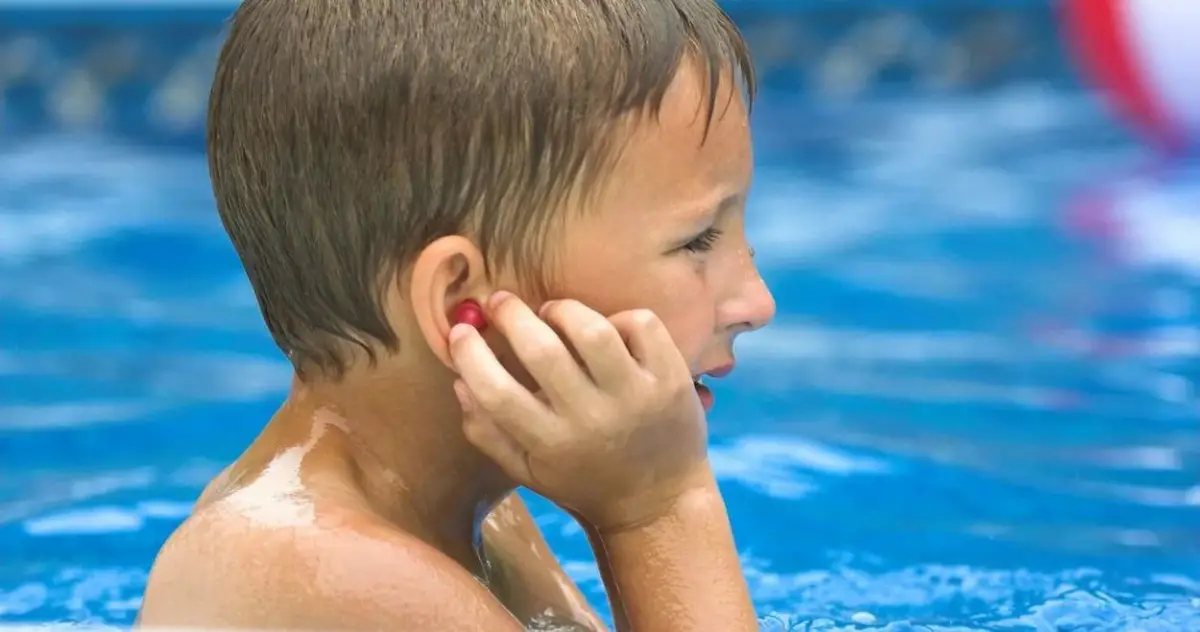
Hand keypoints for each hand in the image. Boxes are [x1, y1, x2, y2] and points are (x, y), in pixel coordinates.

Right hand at [448, 291, 709, 532]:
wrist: (659, 504)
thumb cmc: (585, 483)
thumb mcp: (528, 471)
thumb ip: (487, 432)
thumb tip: (458, 380)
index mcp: (550, 443)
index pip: (497, 392)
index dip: (470, 354)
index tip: (461, 332)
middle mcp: (591, 418)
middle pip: (542, 351)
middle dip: (511, 315)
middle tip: (500, 302)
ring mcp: (635, 396)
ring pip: (593, 330)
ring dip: (563, 310)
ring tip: (551, 312)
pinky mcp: (670, 380)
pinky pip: (642, 325)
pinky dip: (620, 317)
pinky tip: (608, 329)